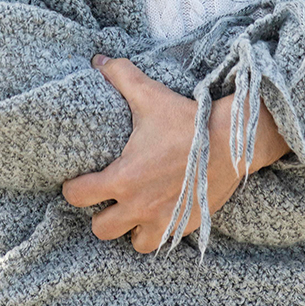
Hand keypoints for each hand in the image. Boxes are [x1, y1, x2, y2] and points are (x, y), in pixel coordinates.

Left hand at [61, 54, 288, 253]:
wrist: (230, 141)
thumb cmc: (186, 120)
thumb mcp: (149, 95)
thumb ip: (120, 76)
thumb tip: (97, 60)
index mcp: (123, 177)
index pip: (78, 196)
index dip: (74, 188)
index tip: (80, 180)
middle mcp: (138, 205)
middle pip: (100, 228)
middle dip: (100, 214)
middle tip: (107, 197)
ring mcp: (161, 220)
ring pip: (129, 242)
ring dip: (128, 229)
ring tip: (131, 211)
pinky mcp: (182, 227)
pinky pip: (159, 244)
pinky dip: (155, 234)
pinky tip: (157, 216)